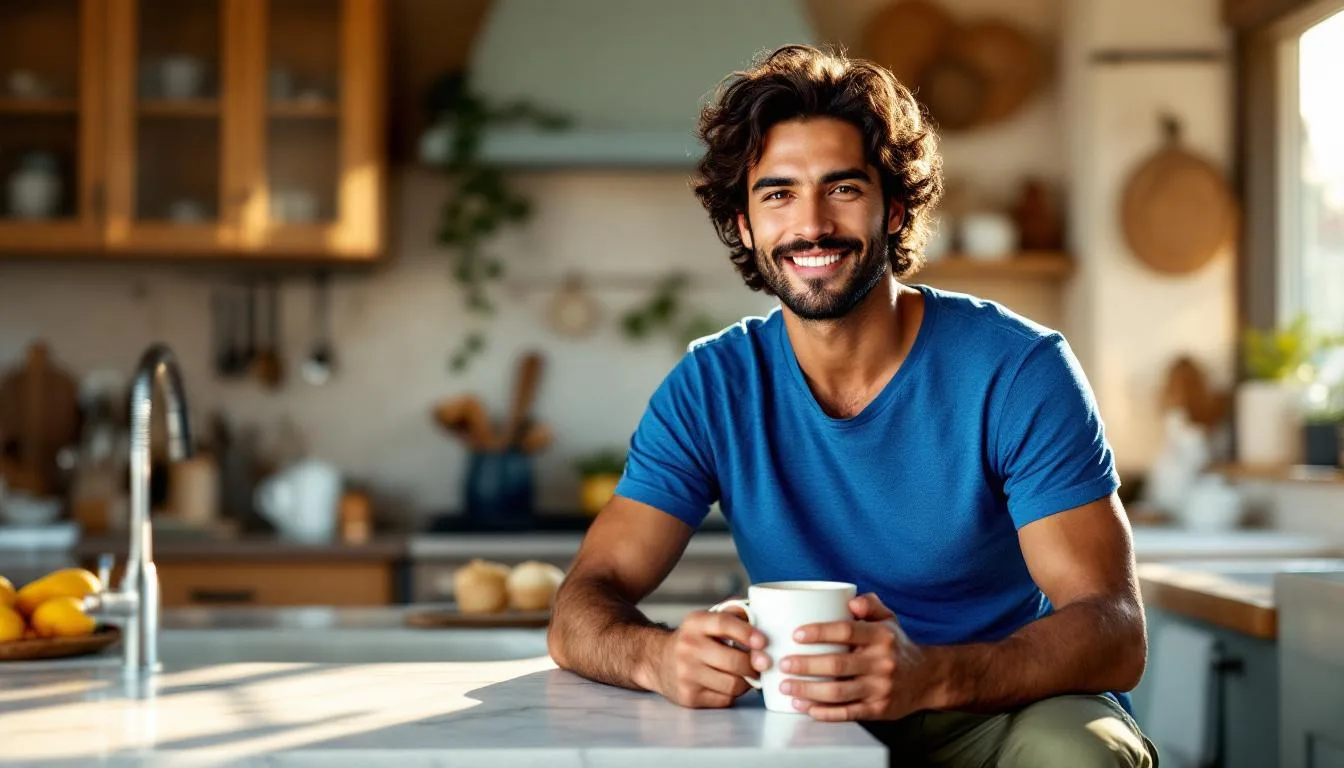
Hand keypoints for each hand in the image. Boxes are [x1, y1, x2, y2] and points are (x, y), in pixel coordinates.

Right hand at [651, 608, 765, 708]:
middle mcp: (688, 647)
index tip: (763, 642)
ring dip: (746, 682)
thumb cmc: (693, 640)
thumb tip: (759, 617)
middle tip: (762, 664)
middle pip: (733, 661)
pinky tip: (727, 684)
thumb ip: (732, 614)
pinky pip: (725, 699)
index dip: (747, 632)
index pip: (723, 623)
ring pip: (733, 684)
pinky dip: (733, 694)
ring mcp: (686, 674)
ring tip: (745, 675)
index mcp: (695, 623)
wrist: (657, 661)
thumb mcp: (706, 620)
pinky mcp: (689, 696)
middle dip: (754, 665)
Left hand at [776, 593, 930, 720]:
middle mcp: (882, 662)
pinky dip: (825, 713)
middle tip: (783, 664)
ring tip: (787, 687)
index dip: (819, 632)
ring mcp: (881, 689)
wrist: (927, 678)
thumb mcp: (889, 619)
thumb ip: (870, 604)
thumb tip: (851, 601)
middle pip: (837, 664)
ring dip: (808, 691)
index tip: (796, 634)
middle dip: (805, 665)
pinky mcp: (879, 710)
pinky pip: (848, 713)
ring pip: (838, 692)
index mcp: (882, 636)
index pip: (846, 631)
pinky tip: (806, 708)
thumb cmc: (896, 645)